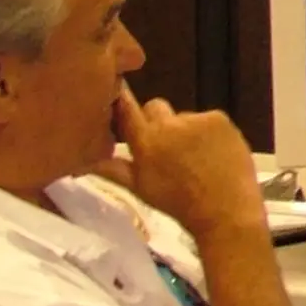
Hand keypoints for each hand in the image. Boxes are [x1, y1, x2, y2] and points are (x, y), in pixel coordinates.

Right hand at [113, 92, 265, 243]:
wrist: (224, 211)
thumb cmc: (178, 204)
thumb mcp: (139, 188)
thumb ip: (111, 169)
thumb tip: (81, 161)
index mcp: (145, 142)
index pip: (125, 108)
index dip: (121, 100)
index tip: (118, 95)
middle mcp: (168, 125)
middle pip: (155, 107)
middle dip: (157, 122)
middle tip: (166, 145)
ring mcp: (197, 119)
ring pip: (184, 116)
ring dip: (185, 130)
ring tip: (195, 157)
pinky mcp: (220, 118)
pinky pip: (208, 119)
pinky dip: (209, 132)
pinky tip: (214, 153)